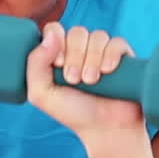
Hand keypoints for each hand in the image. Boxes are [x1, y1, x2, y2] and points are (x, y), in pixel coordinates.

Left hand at [24, 23, 143, 138]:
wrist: (105, 129)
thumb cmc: (72, 113)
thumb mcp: (41, 94)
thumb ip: (35, 64)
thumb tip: (51, 35)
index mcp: (59, 53)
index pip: (55, 29)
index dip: (56, 42)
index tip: (58, 65)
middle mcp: (81, 49)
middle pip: (77, 32)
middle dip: (75, 56)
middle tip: (74, 80)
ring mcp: (102, 51)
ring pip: (97, 36)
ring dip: (92, 58)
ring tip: (91, 81)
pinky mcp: (123, 56)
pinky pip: (117, 42)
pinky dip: (111, 55)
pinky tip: (107, 71)